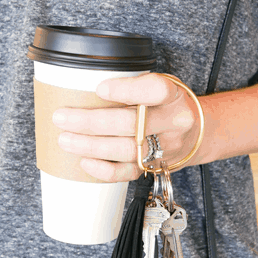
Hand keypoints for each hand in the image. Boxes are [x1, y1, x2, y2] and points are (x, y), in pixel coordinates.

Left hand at [52, 73, 200, 182]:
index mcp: (174, 96)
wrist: (196, 133)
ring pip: (126, 150)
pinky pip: (128, 173)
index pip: (156, 90)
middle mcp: (173, 123)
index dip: (128, 90)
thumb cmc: (166, 105)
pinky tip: (85, 161)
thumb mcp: (161, 85)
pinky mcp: (155, 168)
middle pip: (131, 123)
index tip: (100, 89)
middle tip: (62, 117)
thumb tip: (83, 84)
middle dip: (91, 121)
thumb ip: (134, 84)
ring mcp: (165, 149)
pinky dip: (104, 170)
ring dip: (91, 146)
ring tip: (65, 139)